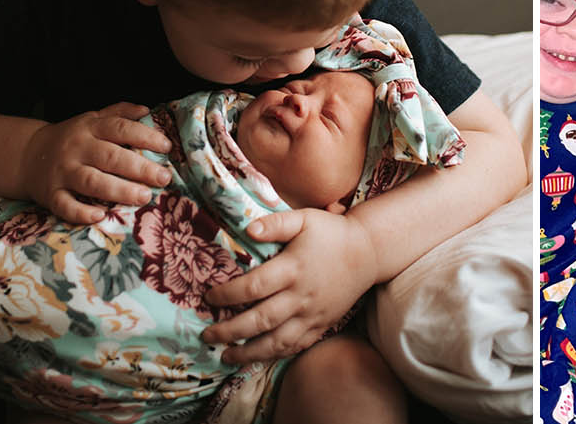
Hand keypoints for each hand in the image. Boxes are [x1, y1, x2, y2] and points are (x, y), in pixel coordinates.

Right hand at [19, 102, 171, 222]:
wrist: (27, 155)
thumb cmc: (71, 138)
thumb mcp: (92, 119)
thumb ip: (119, 113)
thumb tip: (147, 110)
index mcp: (90, 128)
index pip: (120, 129)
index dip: (145, 136)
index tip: (166, 147)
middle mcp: (77, 149)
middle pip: (110, 157)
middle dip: (139, 168)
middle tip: (163, 178)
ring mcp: (63, 172)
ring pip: (91, 181)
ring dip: (119, 190)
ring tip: (144, 197)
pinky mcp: (50, 194)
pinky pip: (64, 205)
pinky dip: (80, 212)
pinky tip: (99, 216)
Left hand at [201, 207, 375, 363]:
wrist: (369, 252)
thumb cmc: (332, 233)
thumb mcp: (304, 218)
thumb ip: (276, 223)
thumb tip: (247, 229)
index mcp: (292, 269)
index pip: (253, 287)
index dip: (227, 295)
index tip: (208, 297)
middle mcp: (300, 296)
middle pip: (260, 320)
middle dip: (230, 331)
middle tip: (207, 335)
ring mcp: (312, 315)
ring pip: (277, 341)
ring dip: (248, 352)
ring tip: (226, 356)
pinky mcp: (321, 325)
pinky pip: (296, 346)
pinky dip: (275, 355)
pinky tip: (257, 357)